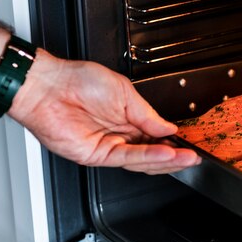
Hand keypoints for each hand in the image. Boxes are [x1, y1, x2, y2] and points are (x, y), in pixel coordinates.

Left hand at [9, 50, 200, 173]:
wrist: (49, 85)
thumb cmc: (76, 81)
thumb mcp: (125, 92)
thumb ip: (148, 114)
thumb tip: (168, 128)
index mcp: (127, 120)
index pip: (155, 139)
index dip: (173, 143)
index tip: (190, 144)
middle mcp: (118, 136)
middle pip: (151, 154)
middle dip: (175, 157)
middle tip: (192, 156)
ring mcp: (107, 147)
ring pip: (142, 161)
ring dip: (166, 160)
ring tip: (184, 157)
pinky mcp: (96, 155)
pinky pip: (127, 159)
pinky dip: (148, 157)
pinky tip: (165, 153)